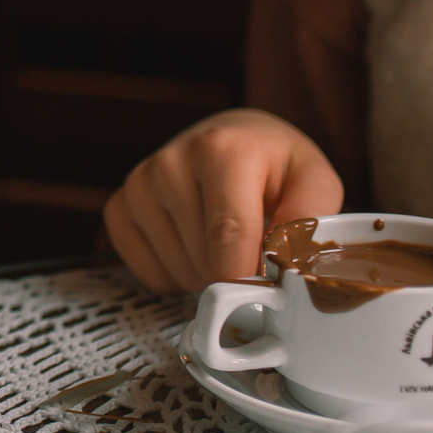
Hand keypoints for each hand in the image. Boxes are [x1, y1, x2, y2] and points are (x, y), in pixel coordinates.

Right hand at [103, 107, 341, 293]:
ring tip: (224, 244)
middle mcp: (170, 164)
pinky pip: (149, 273)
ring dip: (207, 275)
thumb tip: (290, 264)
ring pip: (178, 271)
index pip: (228, 234)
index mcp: (221, 150)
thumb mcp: (313, 179)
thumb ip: (310, 218)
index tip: (268, 293)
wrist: (231, 139)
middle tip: (254, 251)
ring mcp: (139, 186)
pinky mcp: (119, 208)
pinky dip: (177, 277)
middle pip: (204, 259)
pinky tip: (194, 248)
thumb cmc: (274, 164)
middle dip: (235, 274)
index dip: (249, 276)